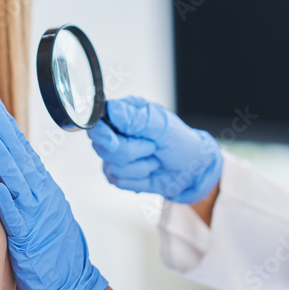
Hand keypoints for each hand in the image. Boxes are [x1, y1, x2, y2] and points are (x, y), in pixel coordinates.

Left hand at [0, 92, 107, 289]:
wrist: (73, 280)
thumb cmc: (54, 246)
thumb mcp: (41, 208)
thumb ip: (25, 188)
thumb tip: (5, 169)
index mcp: (40, 185)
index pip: (21, 148)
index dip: (5, 125)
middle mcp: (39, 193)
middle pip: (17, 153)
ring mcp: (35, 214)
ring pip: (15, 178)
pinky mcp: (29, 239)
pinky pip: (17, 219)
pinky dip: (8, 203)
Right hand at [87, 96, 222, 203]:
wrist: (191, 170)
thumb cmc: (180, 142)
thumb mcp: (162, 125)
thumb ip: (134, 118)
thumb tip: (111, 108)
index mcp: (124, 113)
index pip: (97, 121)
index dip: (102, 133)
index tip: (115, 142)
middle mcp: (115, 132)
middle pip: (104, 147)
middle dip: (132, 151)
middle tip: (152, 146)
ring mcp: (114, 154)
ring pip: (112, 166)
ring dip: (140, 166)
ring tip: (154, 157)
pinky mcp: (117, 174)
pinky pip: (118, 180)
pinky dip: (138, 179)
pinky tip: (149, 170)